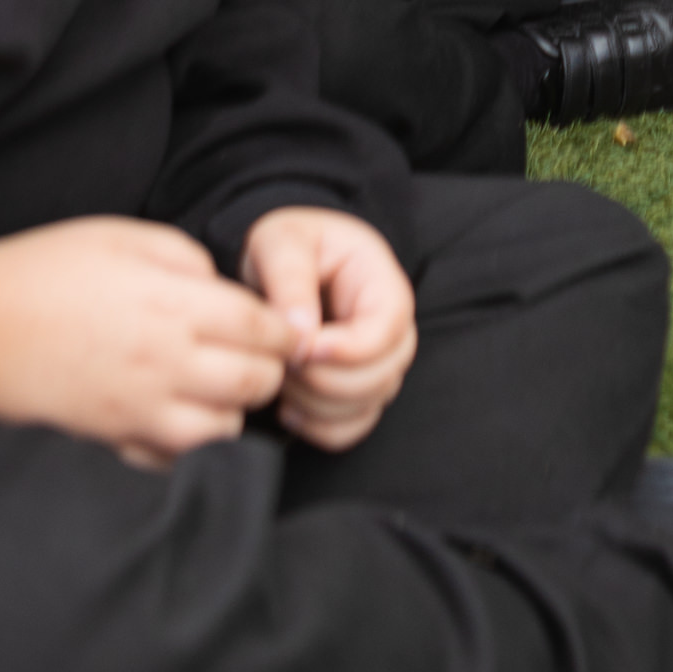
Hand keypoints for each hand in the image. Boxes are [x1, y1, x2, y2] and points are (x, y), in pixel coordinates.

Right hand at [0, 217, 295, 466]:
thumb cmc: (44, 270)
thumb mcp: (124, 236)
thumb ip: (185, 259)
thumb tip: (219, 288)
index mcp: (175, 305)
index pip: (264, 329)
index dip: (286, 329)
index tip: (288, 327)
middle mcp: (167, 363)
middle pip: (255, 383)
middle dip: (269, 369)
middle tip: (258, 354)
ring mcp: (138, 408)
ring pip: (222, 431)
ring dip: (231, 409)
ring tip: (218, 385)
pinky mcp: (110, 438)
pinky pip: (172, 459)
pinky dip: (188, 444)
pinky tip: (177, 415)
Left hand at [242, 209, 417, 451]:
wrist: (284, 262)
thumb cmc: (290, 245)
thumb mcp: (282, 242)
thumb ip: (291, 280)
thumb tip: (302, 334)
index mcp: (383, 285)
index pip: (387, 331)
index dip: (347, 350)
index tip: (303, 348)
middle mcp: (391, 330)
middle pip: (381, 377)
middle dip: (322, 379)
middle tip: (282, 357)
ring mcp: (379, 365)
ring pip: (364, 406)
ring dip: (314, 402)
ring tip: (281, 372)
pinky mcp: (358, 393)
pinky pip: (351, 429)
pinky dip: (318, 428)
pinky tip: (288, 405)